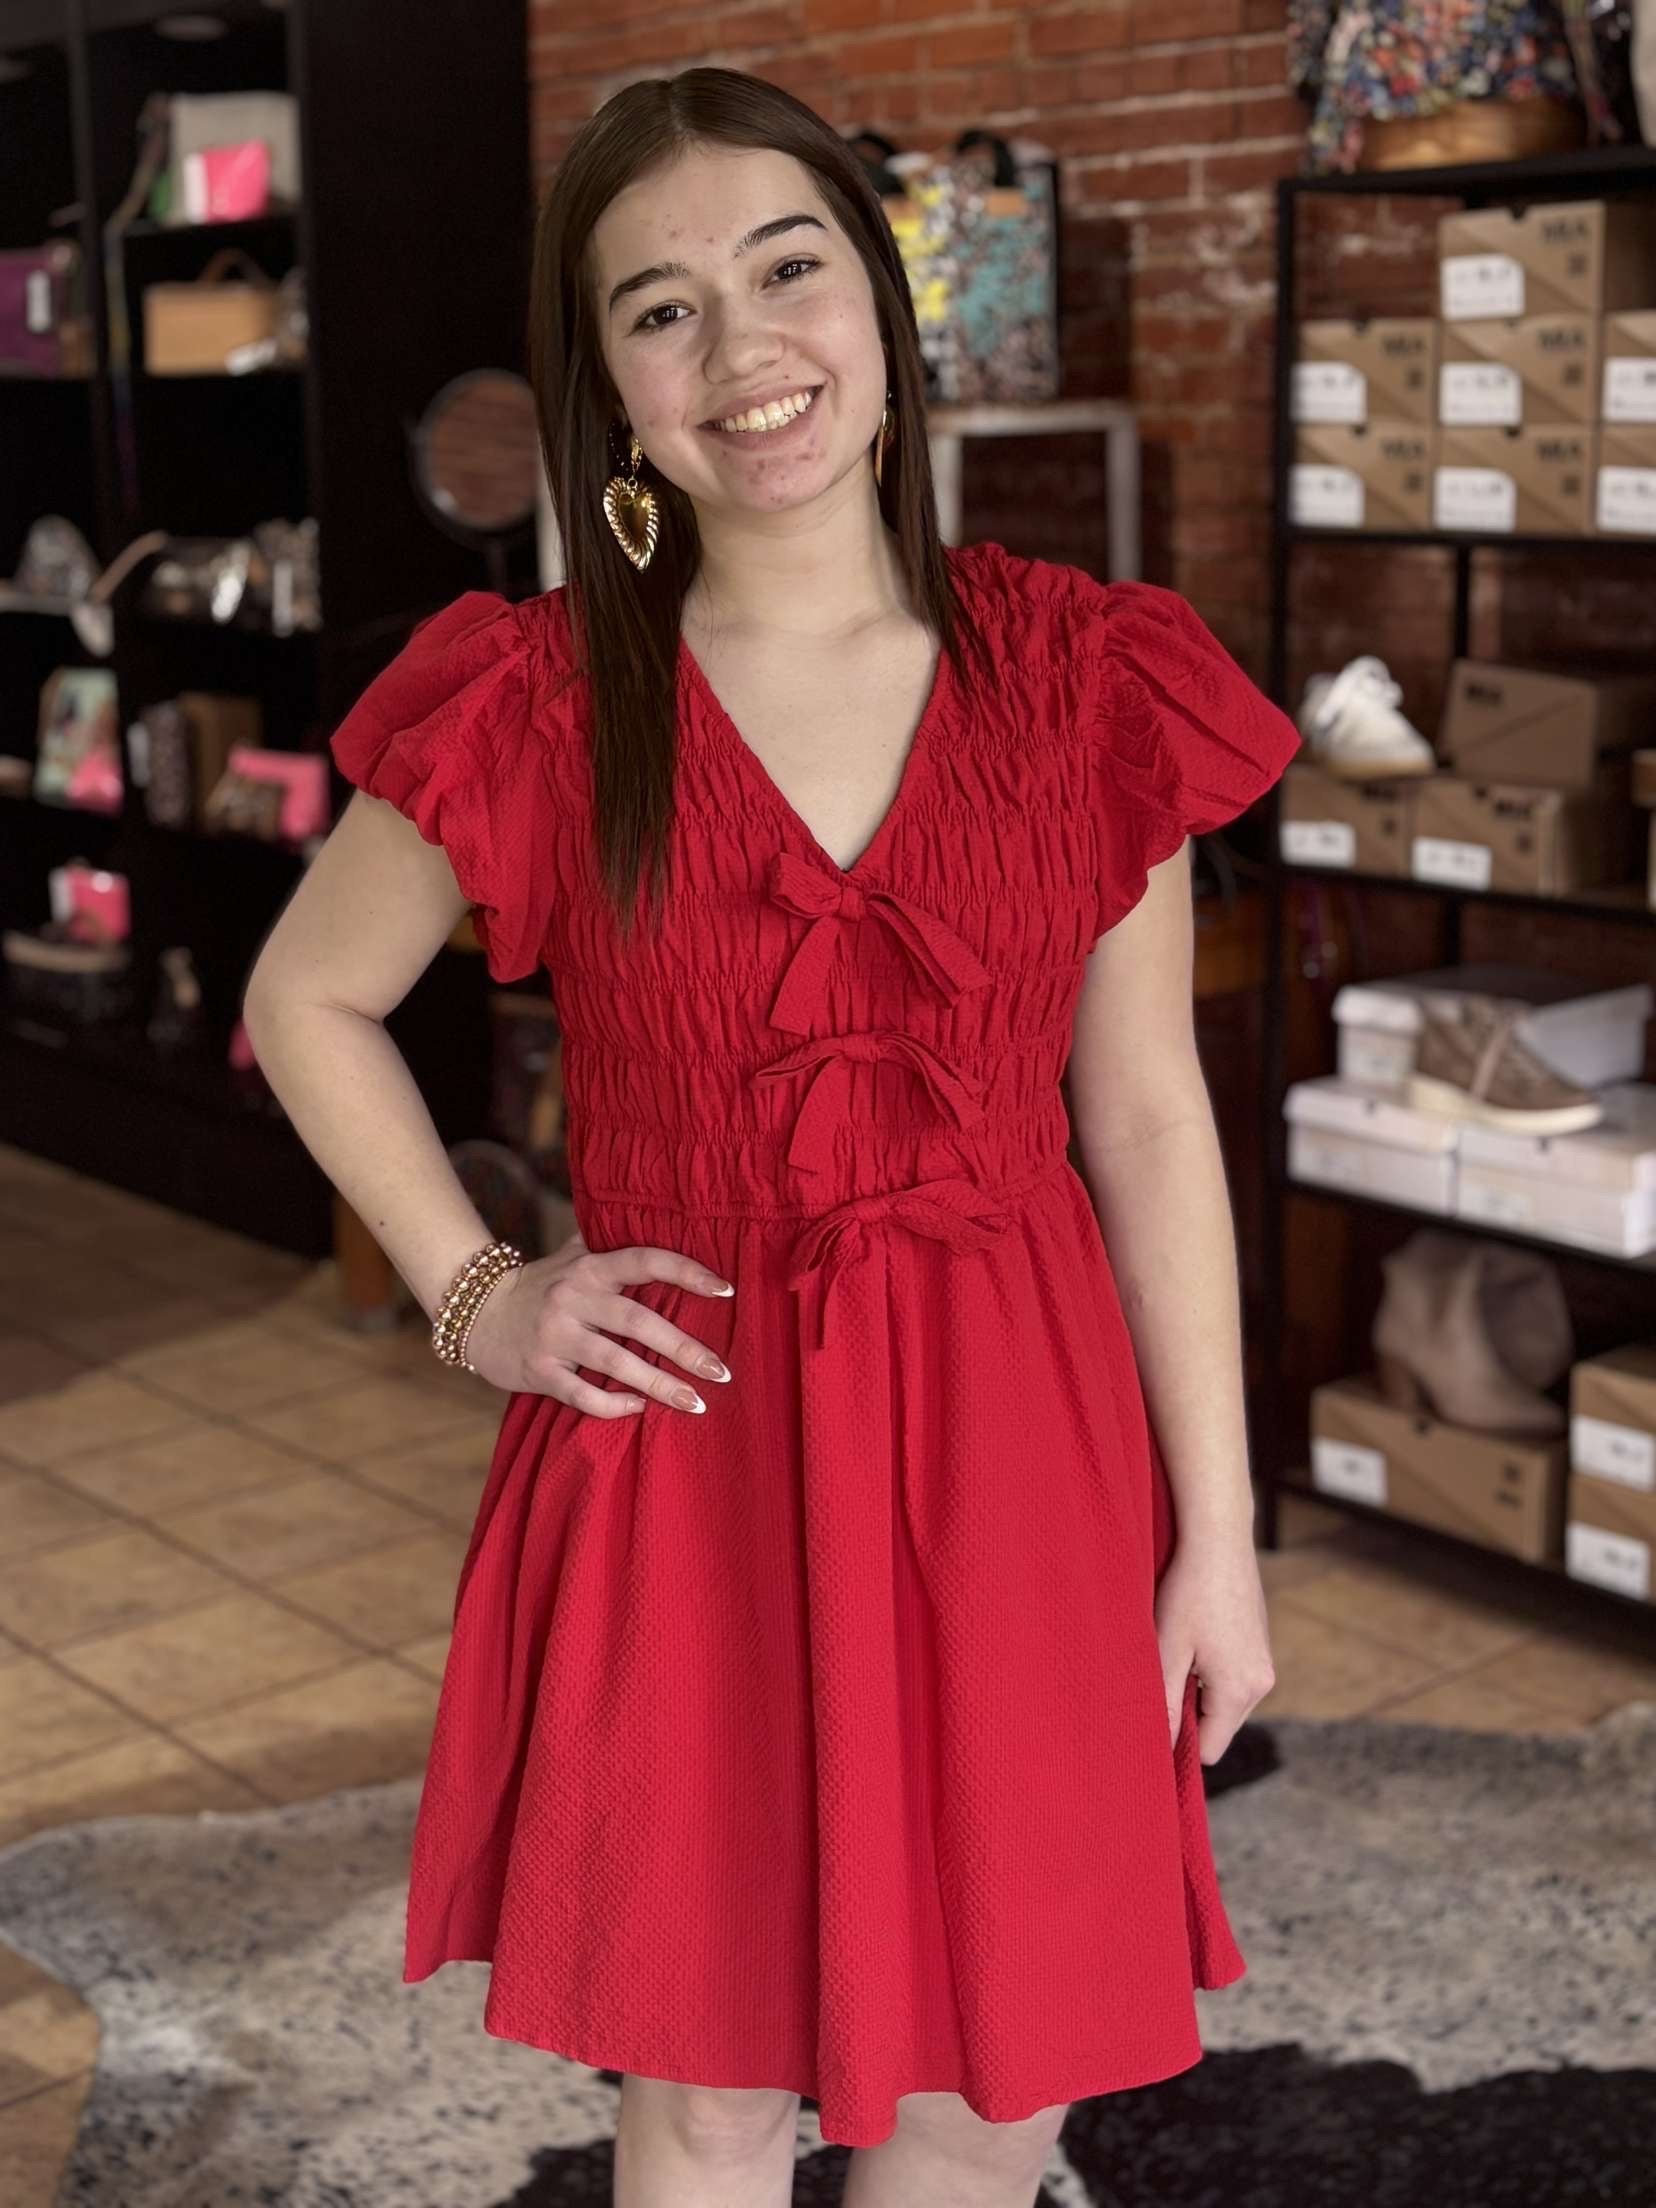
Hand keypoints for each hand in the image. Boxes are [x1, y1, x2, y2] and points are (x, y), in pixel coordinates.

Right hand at [460, 1227, 733, 1415]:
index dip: (686, 1272)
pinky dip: (613, 1405)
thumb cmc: (542, 1284)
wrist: (477, 1312)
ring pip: (615, 1362)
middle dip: (683, 1348)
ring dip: (659, 1385)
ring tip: (696, 1403)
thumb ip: (611, 1240)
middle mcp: (574, 1298)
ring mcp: (555, 1336)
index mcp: (590, 1268)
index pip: (644, 1261)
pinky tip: (641, 1410)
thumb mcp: (572, 1255)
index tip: (726, 1289)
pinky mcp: (539, 1370)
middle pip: (637, 1321)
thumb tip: (663, 1212)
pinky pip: (581, 1394)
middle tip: (722, 1371)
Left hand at [1153, 1526, 1274, 1765]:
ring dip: (1198, 1690)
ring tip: (1177, 1651)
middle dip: (1188, 1714)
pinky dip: (1210, 1671)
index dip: (1178, 1743)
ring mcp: (1264, 1663)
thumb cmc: (1188, 1591)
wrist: (1219, 1538)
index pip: (1209, 1749)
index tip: (1152, 1720)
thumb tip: (1160, 1748)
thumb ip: (1166, 1704)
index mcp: (1240, 1690)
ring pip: (1225, 1702)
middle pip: (1219, 1727)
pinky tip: (1193, 1638)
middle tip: (1160, 1678)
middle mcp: (1261, 1683)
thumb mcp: (1167, 1649)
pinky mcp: (1259, 1645)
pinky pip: (1233, 1678)